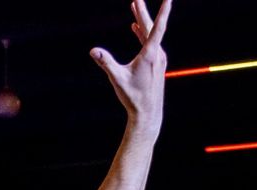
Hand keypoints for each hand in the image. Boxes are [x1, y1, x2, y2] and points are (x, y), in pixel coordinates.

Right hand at [91, 0, 170, 126]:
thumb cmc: (133, 97)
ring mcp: (158, 58)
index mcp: (150, 55)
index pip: (157, 27)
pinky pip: (151, 42)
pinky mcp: (156, 63)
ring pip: (150, 34)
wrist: (148, 113)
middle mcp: (157, 54)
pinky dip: (143, 33)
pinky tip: (134, 28)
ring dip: (141, 21)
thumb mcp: (117, 79)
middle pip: (150, 27)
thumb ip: (106, 63)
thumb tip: (93, 50)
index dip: (162, 11)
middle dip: (142, 12)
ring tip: (134, 7)